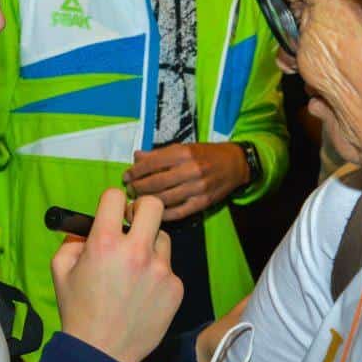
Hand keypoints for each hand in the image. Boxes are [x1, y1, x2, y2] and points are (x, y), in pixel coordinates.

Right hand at [51, 189, 183, 361]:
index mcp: (105, 242)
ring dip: (150, 246)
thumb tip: (88, 230)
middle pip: (153, 206)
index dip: (112, 202)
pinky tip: (144, 293)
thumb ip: (72, 242)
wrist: (102, 352)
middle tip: (134, 225)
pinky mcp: (175, 288)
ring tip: (136, 269)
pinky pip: (169, 269)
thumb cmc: (78, 310)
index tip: (113, 213)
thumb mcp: (60, 270)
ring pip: (163, 239)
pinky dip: (157, 275)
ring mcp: (161, 270)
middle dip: (142, 210)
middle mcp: (137, 251)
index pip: (116, 197)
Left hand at [123, 142, 247, 221]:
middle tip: (130, 190)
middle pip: (156, 182)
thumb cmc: (205, 154)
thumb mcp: (183, 147)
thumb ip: (159, 154)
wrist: (234, 164)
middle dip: (138, 187)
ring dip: (147, 201)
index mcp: (183, 153)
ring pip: (165, 198)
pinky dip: (163, 213)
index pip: (151, 163)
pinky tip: (153, 211)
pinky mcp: (203, 203)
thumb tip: (136, 157)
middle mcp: (191, 170)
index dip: (135, 171)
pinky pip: (178, 212)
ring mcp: (198, 188)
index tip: (126, 176)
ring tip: (138, 200)